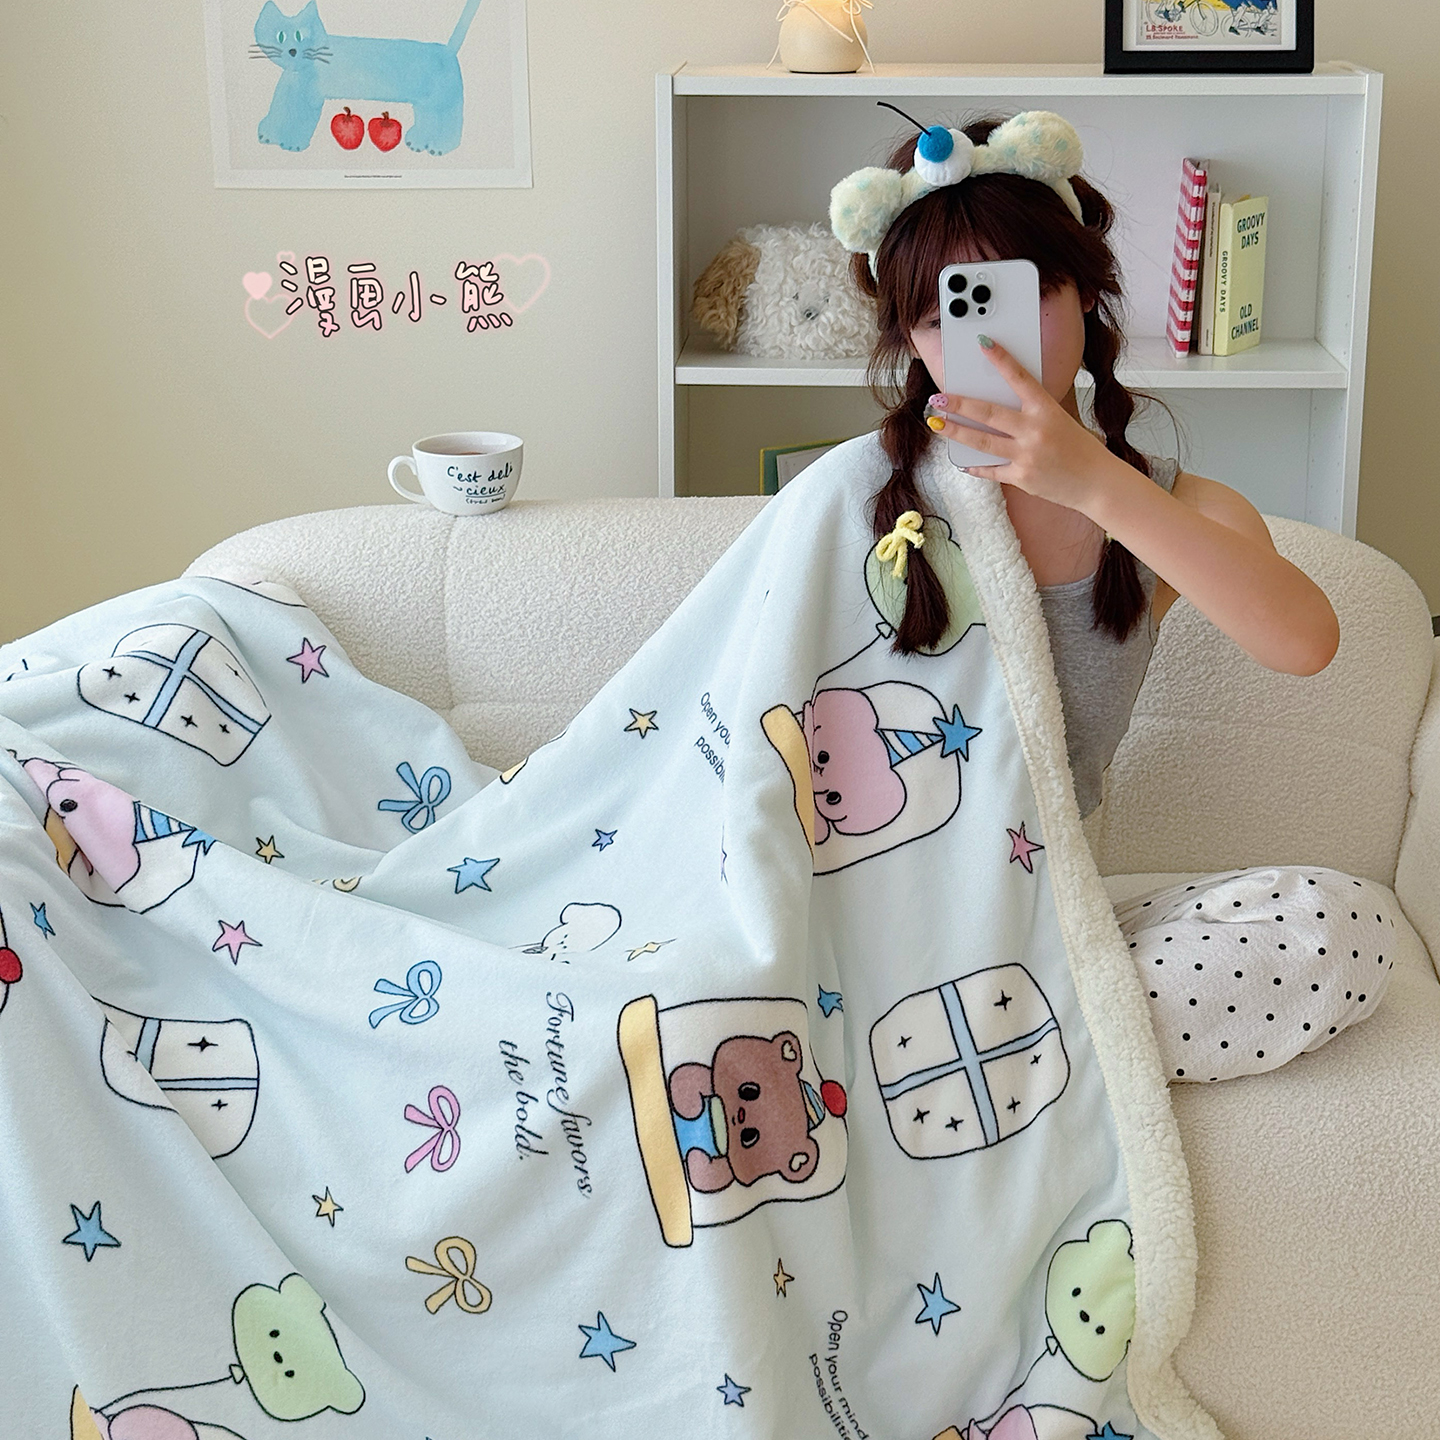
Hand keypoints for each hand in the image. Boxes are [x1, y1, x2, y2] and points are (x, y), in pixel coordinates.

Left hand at [927, 337, 1121, 511]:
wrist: (1097, 483)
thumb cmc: (1079, 449)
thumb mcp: (1059, 421)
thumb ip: (1031, 414)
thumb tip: (996, 409)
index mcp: (1047, 410)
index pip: (1020, 378)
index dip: (1001, 359)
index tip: (984, 343)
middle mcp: (1034, 431)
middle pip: (988, 413)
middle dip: (959, 405)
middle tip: (938, 398)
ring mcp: (1026, 455)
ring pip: (981, 441)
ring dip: (955, 432)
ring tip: (936, 424)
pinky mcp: (1021, 477)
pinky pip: (990, 470)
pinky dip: (975, 466)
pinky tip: (961, 461)